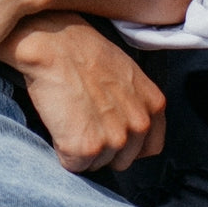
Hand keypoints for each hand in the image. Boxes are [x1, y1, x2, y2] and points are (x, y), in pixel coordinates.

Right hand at [0, 12, 165, 172]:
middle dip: (103, 144)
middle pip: (122, 160)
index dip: (125, 141)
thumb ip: (135, 102)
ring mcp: (115, 138)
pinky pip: (74, 165)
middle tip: (84, 114)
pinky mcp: (86, 146)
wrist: (52, 41)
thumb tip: (128, 126)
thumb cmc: (82, 49)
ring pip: (97, 164)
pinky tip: (60, 120)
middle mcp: (140, 124)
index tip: (108, 127)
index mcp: (154, 104)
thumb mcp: (125, 71)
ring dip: (82, 146)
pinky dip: (62, 149)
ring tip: (71, 112)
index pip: (149, 147)